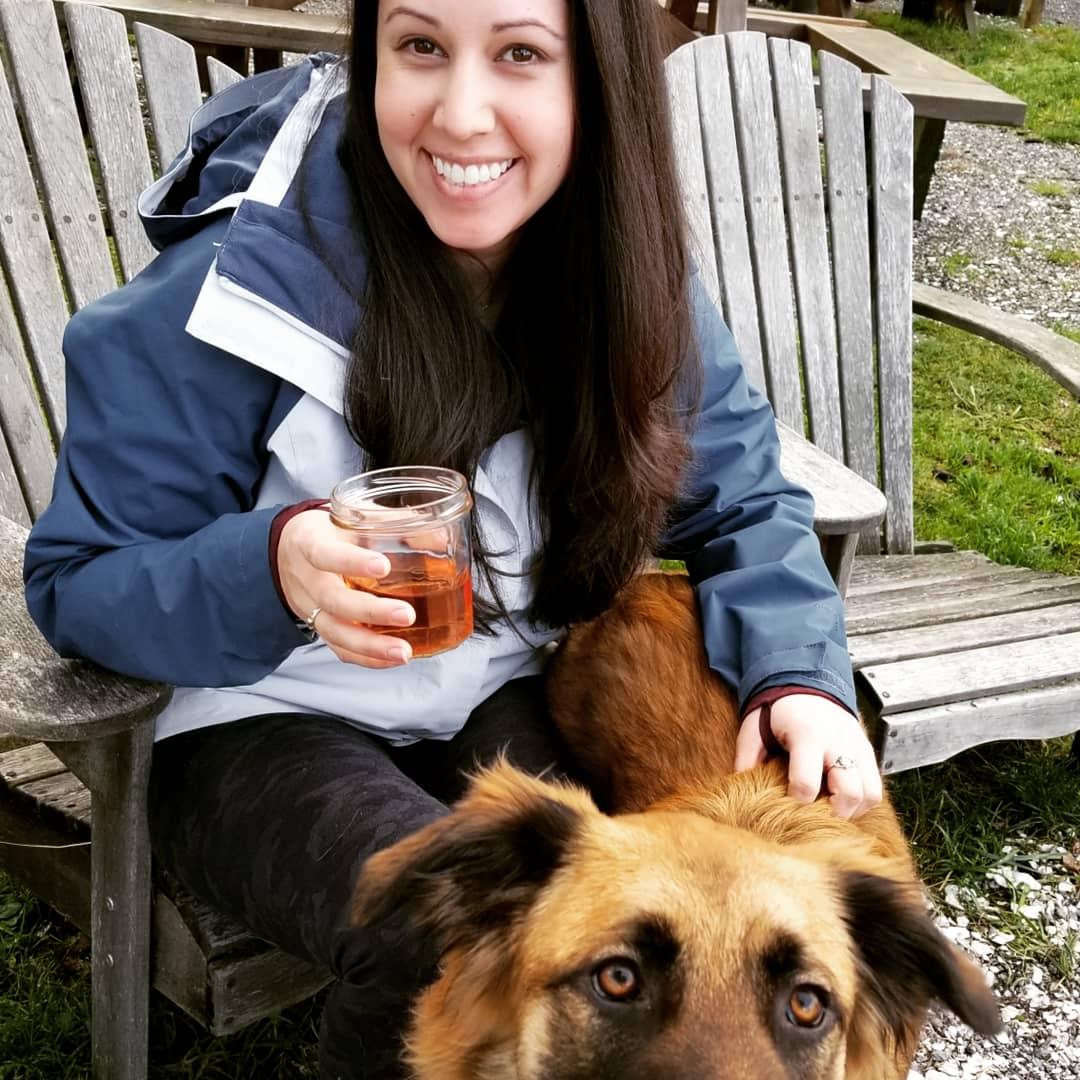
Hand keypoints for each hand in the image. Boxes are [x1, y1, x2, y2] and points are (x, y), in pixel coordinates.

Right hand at [277, 509, 414, 667]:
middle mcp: (307, 579)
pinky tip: (391, 659)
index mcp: (310, 543)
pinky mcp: (319, 626)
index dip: (352, 562)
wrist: (287, 551)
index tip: (384, 567)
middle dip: (371, 612)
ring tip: (403, 652)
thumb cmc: (328, 532)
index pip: (326, 554)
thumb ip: (393, 524)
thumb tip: (439, 538)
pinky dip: (366, 658)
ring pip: (334, 632)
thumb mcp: (352, 518)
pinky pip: (338, 648)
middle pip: (333, 601)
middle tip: (407, 615)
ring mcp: (310, 607)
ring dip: (370, 647)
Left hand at [734, 694, 882, 818]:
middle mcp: (838, 742)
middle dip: (832, 814)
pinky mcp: (868, 752)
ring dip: (851, 811)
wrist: (807, 685)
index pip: (806, 783)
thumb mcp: (755, 727)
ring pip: (870, 795)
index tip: (787, 804)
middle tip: (814, 815)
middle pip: (849, 794)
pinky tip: (840, 798)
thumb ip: (747, 757)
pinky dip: (862, 801)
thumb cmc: (778, 711)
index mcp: (807, 735)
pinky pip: (876, 788)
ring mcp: (857, 747)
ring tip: (829, 808)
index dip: (796, 802)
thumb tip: (741, 789)